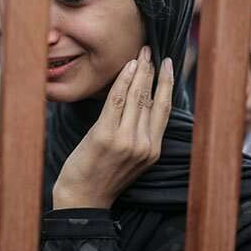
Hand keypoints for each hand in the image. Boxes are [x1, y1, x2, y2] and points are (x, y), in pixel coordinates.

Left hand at [52, 46, 173, 208]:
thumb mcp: (128, 159)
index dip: (168, 85)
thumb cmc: (101, 177)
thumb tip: (138, 106)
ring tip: (140, 54)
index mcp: (152, 151)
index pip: (165, 110)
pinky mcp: (106, 136)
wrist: (81, 199)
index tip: (169, 65)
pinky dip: (123, 80)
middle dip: (153, 71)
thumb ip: (137, 136)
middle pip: (152, 99)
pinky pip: (117, 100)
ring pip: (137, 96)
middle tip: (151, 51)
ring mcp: (126, 140)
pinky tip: (127, 67)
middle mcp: (144, 144)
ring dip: (139, 71)